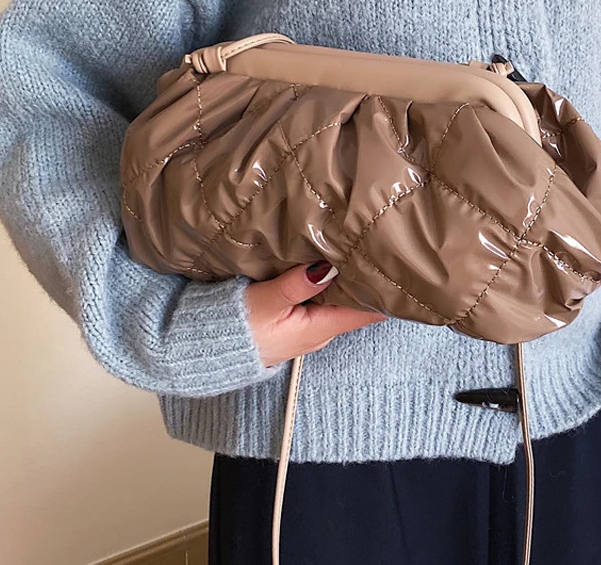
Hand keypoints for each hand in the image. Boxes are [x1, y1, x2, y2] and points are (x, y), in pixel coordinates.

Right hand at [245, 261, 387, 367]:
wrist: (204, 349)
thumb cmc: (236, 327)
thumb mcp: (267, 302)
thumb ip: (298, 284)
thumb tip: (328, 267)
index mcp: (319, 329)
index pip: (365, 313)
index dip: (383, 292)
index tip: (396, 269)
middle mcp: (319, 333)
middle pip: (354, 306)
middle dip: (366, 283)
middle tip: (380, 250)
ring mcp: (307, 331)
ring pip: (337, 304)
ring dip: (346, 284)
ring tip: (359, 253)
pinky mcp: (293, 325)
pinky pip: (320, 304)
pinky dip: (328, 287)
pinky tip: (328, 269)